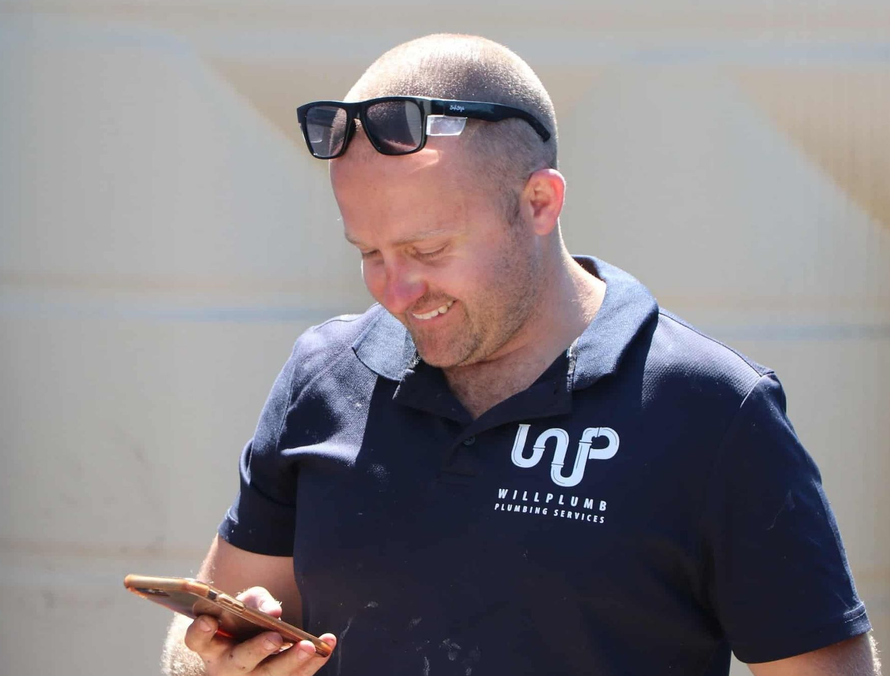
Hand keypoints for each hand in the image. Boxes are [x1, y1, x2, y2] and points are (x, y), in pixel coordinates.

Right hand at [183, 586, 336, 675]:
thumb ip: (257, 602)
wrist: (250, 644)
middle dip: (258, 649)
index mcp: (211, 645)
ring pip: (270, 675)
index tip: (209, 619)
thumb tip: (274, 612)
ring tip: (309, 645)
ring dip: (292, 660)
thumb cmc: (244, 621)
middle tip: (276, 636)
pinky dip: (312, 663)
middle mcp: (225, 667)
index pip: (197, 640)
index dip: (201, 631)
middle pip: (240, 661)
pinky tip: (327, 646)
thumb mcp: (246, 604)